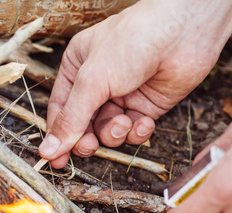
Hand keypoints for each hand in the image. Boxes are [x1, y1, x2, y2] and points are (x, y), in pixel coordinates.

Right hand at [39, 0, 231, 167]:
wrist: (183, 32)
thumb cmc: (132, 42)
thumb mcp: (92, 81)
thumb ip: (71, 119)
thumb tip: (48, 149)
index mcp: (77, 69)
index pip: (61, 110)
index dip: (58, 136)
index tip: (56, 160)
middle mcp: (98, 84)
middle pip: (83, 125)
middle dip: (87, 138)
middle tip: (89, 146)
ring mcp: (123, 96)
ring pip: (108, 130)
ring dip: (114, 132)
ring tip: (123, 122)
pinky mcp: (146, 106)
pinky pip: (134, 130)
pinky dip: (137, 131)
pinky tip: (143, 121)